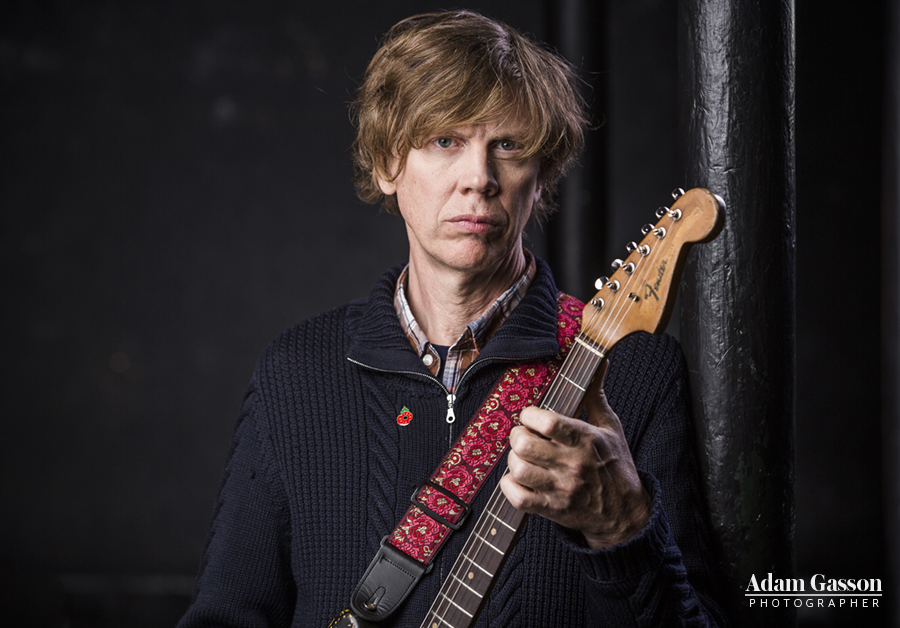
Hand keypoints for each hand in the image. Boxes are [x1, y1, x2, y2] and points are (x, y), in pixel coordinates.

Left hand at [499, 361, 650, 548]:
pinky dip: (509, 486)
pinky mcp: (552, 509)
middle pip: (525, 444)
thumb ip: (596, 395)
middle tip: (523, 436)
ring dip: (513, 460)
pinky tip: (517, 479)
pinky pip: (517, 497)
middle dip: (517, 435)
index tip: (531, 416)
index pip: (547, 421)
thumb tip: (601, 362)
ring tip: (522, 457)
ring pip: (518, 469)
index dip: (530, 415)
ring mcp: (562, 489)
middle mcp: (573, 464)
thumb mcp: (611, 427)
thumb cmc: (616, 466)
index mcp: (586, 439)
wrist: (625, 514)